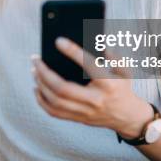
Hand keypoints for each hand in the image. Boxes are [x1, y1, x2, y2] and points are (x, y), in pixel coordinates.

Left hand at [31, 37, 153, 138]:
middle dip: (45, 73)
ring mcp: (85, 112)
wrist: (127, 117)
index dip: (73, 52)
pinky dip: (41, 100)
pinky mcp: (78, 119)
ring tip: (34, 71)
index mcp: (108, 84)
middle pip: (63, 88)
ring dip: (40, 85)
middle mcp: (95, 99)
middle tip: (36, 59)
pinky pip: (54, 112)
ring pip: (55, 101)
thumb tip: (99, 44)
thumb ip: (114, 57)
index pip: (88, 65)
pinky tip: (37, 88)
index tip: (58, 41)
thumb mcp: (125, 70)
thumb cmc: (122, 88)